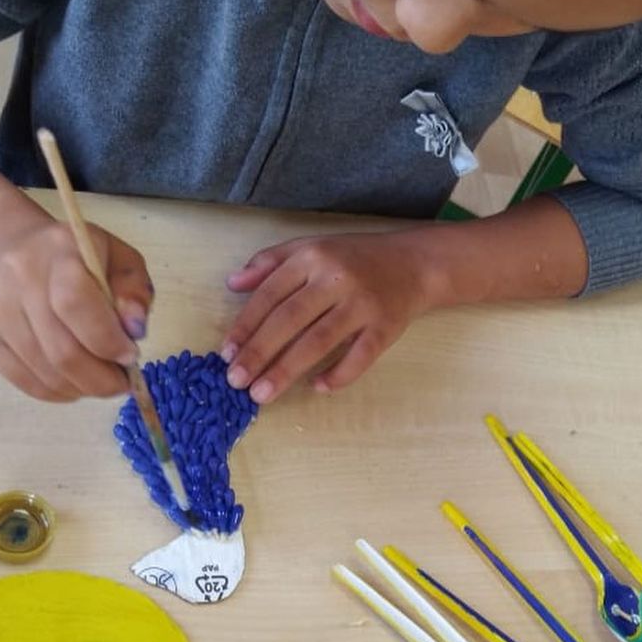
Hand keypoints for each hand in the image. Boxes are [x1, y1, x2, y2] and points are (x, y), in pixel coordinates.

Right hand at [0, 217, 153, 400]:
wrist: (5, 248)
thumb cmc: (74, 257)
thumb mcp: (117, 257)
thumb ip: (133, 291)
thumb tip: (135, 331)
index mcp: (58, 250)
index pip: (75, 303)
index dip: (107, 340)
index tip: (129, 354)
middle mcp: (19, 278)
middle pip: (62, 350)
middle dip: (101, 379)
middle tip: (121, 382)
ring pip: (46, 373)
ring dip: (82, 388)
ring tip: (100, 381)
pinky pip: (26, 382)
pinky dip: (57, 393)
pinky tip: (74, 383)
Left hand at [221, 231, 436, 402]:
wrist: (415, 263)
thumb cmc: (354, 258)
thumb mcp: (311, 247)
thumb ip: (271, 262)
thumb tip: (233, 283)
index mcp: (312, 257)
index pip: (270, 294)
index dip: (246, 326)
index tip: (226, 353)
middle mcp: (336, 278)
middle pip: (289, 319)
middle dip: (259, 353)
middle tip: (236, 381)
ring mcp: (362, 304)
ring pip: (318, 341)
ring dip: (286, 370)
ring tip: (261, 394)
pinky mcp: (386, 327)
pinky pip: (360, 357)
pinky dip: (338, 375)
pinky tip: (317, 388)